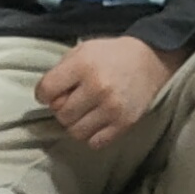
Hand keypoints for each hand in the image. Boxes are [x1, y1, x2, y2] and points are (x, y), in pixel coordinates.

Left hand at [36, 31, 174, 144]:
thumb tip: (48, 99)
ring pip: (75, 132)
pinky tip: (97, 122)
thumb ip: (61, 72)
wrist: (150, 61)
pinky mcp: (124, 123)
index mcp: (84, 65)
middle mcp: (97, 87)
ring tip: (85, 112)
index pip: (47, 90)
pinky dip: (92, 135)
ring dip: (76, 124)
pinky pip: (95, 142)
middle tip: (74, 101)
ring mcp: (112, 108)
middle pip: (61, 114)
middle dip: (63, 109)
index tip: (52, 92)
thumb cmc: (111, 56)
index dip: (44, 94)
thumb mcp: (82, 51)